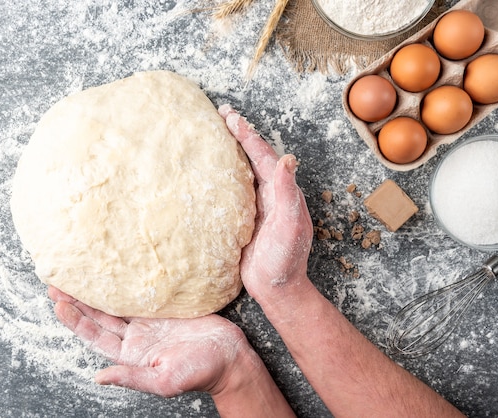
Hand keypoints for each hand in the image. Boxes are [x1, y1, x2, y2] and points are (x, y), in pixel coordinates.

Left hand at [47, 286, 253, 397]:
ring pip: (116, 303)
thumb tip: (99, 378)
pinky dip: (124, 283)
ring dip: (96, 290)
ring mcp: (150, 321)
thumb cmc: (200, 373)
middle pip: (99, 316)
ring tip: (77, 274)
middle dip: (77, 300)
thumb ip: (131, 378)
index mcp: (131, 355)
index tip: (58, 303)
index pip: (95, 335)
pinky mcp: (165, 308)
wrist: (229, 357)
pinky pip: (139, 293)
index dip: (75, 320)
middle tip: (56, 282)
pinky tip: (113, 272)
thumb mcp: (163, 381)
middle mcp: (136, 337)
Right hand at [218, 104, 312, 298]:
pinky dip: (221, 175)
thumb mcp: (290, 226)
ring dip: (229, 150)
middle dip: (238, 134)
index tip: (231, 117)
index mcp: (281, 192)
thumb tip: (288, 159)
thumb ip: (288, 194)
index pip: (262, 155)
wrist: (277, 289)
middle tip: (221, 114)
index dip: (247, 135)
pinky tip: (208, 173)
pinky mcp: (243, 219)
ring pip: (241, 170)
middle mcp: (269, 194)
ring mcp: (256, 205)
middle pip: (252, 156)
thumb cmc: (285, 260)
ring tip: (214, 134)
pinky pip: (231, 190)